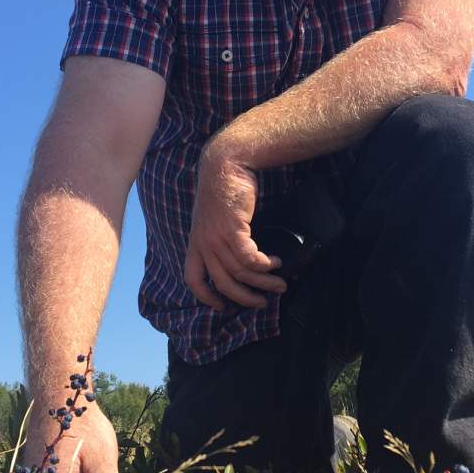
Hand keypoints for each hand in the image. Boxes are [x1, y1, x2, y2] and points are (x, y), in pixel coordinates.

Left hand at [186, 145, 288, 310]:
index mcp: (195, 243)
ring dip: (263, 282)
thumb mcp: (211, 218)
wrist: (224, 165)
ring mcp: (216, 238)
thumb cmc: (222, 190)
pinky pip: (250, 258)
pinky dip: (264, 265)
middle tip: (262, 303)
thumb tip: (237, 257)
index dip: (206, 297)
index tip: (221, 307)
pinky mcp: (232, 229)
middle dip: (245, 298)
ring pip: (241, 272)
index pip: (194, 279)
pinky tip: (276, 263)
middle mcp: (203, 244)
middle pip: (224, 283)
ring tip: (279, 284)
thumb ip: (219, 238)